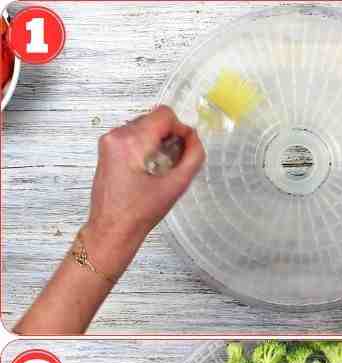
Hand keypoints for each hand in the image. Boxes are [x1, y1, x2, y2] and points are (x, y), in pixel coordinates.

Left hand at [87, 105, 204, 269]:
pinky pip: (134, 135)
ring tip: (162, 168)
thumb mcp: (176, 185)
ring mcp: (109, 140)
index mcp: (131, 141)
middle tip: (174, 162)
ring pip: (144, 126)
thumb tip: (194, 137)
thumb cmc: (142, 212)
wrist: (112, 229)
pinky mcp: (107, 148)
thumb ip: (193, 157)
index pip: (164, 115)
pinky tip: (150, 168)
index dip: (181, 129)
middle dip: (169, 136)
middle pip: (154, 119)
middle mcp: (116, 135)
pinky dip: (147, 146)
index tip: (184, 150)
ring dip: (158, 141)